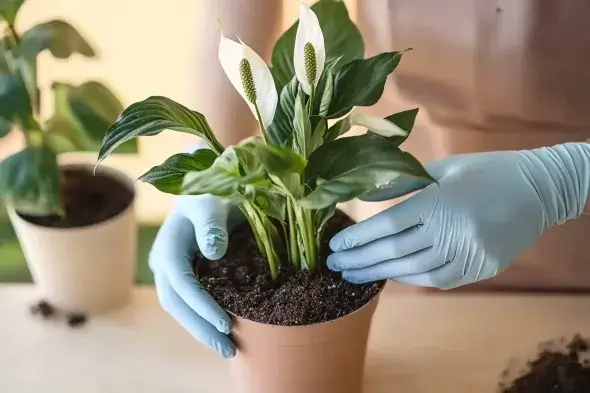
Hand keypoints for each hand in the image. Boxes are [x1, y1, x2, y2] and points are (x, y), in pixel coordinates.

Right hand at [149, 194, 240, 357]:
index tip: (226, 324)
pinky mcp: (182, 274)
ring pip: (179, 307)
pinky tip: (221, 330)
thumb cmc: (209, 194)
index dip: (202, 306)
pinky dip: (202, 318)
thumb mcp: (212, 202)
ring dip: (201, 329)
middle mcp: (164, 262)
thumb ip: (212, 224)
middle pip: (176, 304)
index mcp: (169, 246)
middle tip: (228, 349)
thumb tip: (214, 252)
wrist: (203, 192)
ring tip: (227, 348)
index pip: (182, 284)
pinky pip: (188, 302)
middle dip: (200, 329)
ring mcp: (170, 270)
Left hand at [327, 146, 586, 288]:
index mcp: (438, 201)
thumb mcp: (441, 169)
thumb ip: (401, 184)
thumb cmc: (485, 171)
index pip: (386, 225)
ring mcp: (467, 253)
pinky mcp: (481, 268)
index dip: (357, 238)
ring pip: (414, 271)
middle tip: (335, 267)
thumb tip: (364, 199)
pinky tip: (392, 277)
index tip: (335, 246)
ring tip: (355, 276)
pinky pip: (439, 280)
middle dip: (360, 260)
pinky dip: (412, 279)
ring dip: (381, 274)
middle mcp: (450, 230)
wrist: (539, 188)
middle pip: (394, 252)